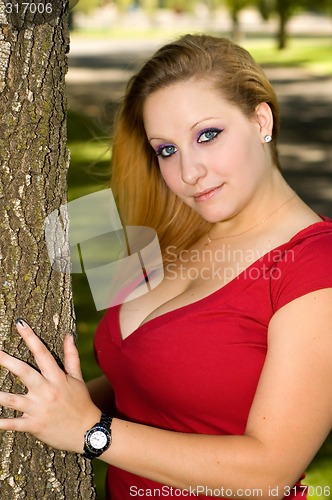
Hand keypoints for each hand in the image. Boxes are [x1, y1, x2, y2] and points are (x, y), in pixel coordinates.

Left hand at [0, 319, 101, 453]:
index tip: (20, 324)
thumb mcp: (77, 378)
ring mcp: (39, 409)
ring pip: (13, 400)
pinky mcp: (34, 426)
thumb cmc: (81, 402)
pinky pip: (13, 424)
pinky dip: (1, 423)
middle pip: (24, 372)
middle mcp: (46, 390)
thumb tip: (68, 335)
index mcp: (57, 377)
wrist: (87, 431)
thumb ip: (71, 356)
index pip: (42, 352)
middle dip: (6, 361)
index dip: (30, 337)